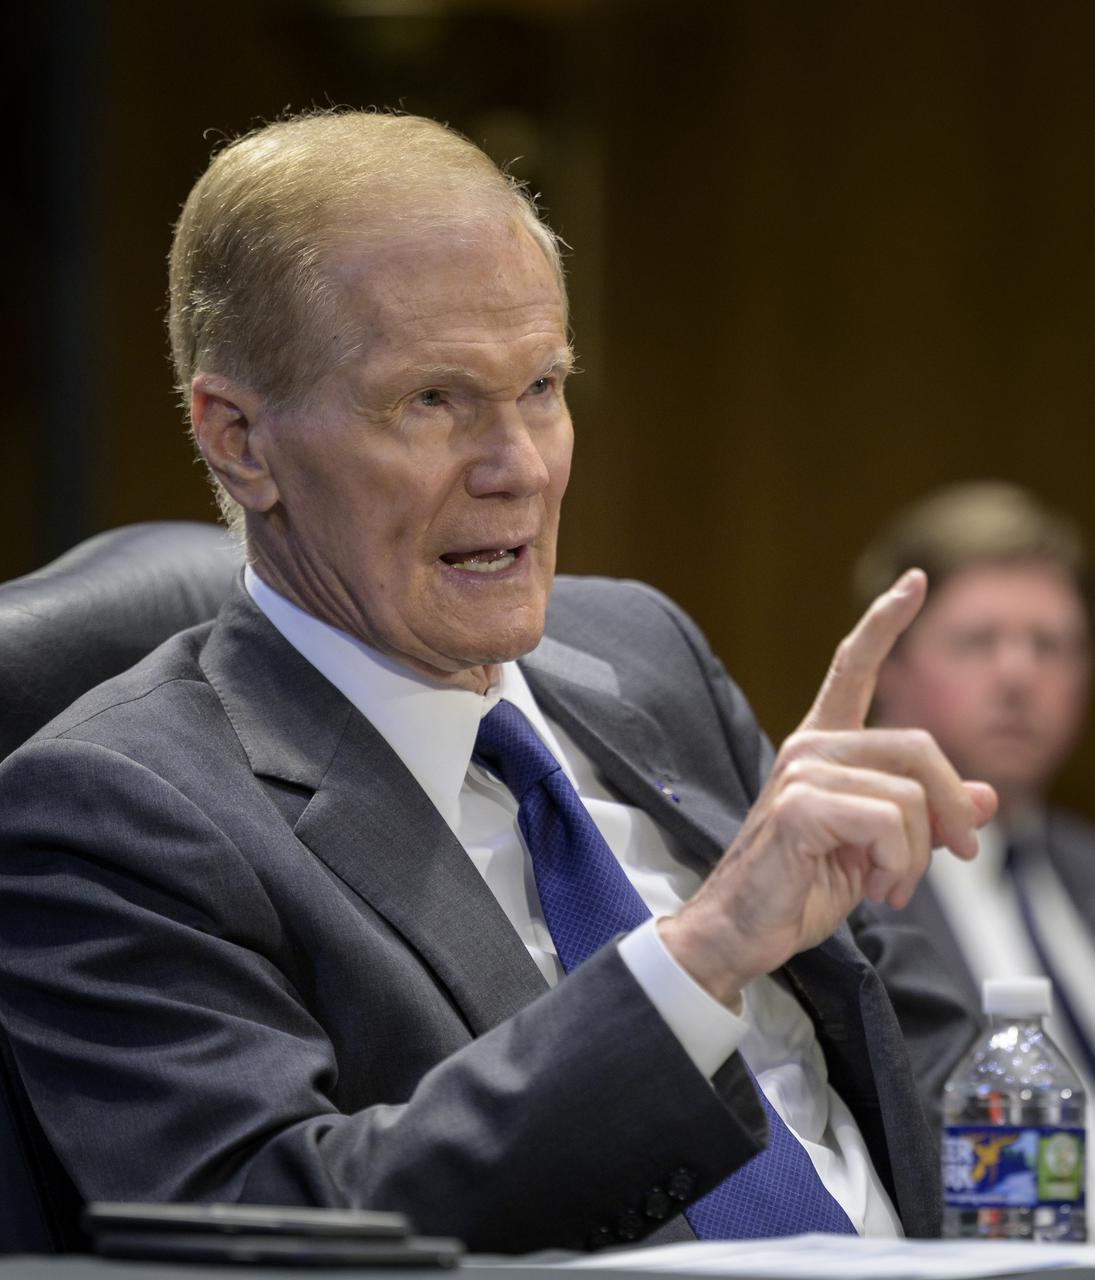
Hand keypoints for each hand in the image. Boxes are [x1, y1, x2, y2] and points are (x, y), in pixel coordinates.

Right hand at [659, 569, 997, 1008]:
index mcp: (822, 746)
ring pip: (911, 795)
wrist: (741, 930)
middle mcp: (810, 747)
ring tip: (888, 885)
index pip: (853, 667)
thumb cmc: (798, 887)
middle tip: (958, 855)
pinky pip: (890, 822)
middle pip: (919, 745)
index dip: (886, 621)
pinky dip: (896, 865)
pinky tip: (869, 886)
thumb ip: (926, 816)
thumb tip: (985, 797)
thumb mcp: (878, 850)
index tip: (915, 580)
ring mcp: (802, 771)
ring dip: (917, 856)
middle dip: (953, 808)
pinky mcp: (801, 804)